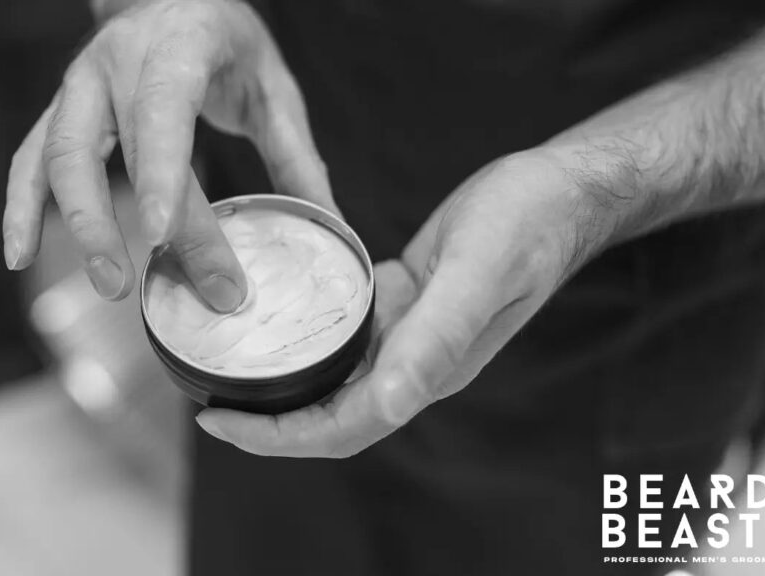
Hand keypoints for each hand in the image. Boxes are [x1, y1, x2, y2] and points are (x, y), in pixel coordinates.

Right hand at [3, 0, 332, 310]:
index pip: (162, 111)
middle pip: (106, 148)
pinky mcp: (61, 110)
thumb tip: (328, 227)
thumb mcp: (270, 85)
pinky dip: (21, 207)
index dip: (160, 174)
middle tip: (143, 289)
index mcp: (176, 46)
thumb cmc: (224, 40)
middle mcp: (116, 62)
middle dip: (121, 222)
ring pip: (57, 156)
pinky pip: (29, 159)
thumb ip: (294, 153)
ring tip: (107, 283)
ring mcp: (79, 85)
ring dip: (76, 224)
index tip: (164, 238)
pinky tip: (21, 255)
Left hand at [196, 149, 627, 456]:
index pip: (343, 426)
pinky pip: (346, 335)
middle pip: (331, 415)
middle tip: (206, 402)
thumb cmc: (526, 225)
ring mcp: (410, 335)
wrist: (558, 192)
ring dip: (282, 384)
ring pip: (335, 379)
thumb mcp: (476, 273)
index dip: (279, 437)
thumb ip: (436, 339)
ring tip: (224, 366)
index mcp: (429, 370)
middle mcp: (415, 363)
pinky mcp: (404, 303)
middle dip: (268, 423)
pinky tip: (271, 318)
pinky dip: (304, 338)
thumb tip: (391, 404)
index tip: (218, 423)